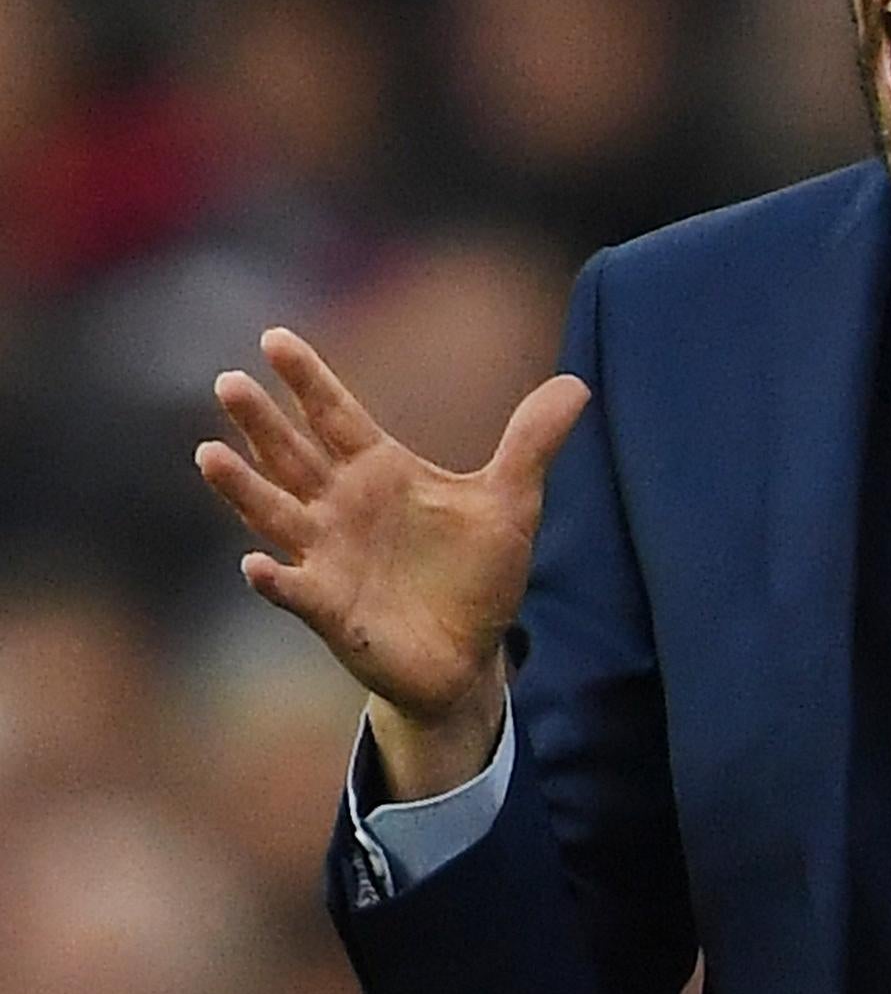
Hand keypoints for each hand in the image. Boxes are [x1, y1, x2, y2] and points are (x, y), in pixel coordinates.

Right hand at [196, 327, 587, 793]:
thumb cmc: (478, 574)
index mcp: (380, 472)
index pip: (336, 415)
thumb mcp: (512, 501)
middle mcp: (343, 508)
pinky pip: (295, 590)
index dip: (307, 379)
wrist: (469, 655)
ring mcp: (329, 558)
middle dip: (260, 422)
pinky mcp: (331, 610)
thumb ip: (533, 442)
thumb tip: (578, 383)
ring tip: (208, 455)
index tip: (274, 338)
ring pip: (275, 514)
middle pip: (292, 455)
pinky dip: (275, 579)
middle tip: (228, 382)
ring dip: (243, 489)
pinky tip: (255, 565)